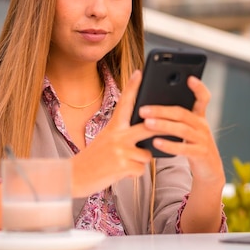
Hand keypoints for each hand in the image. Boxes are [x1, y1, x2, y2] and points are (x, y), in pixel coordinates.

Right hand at [71, 70, 156, 196]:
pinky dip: (134, 173)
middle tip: (175, 125)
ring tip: (123, 164)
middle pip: (148, 126)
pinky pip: (141, 169)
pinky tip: (121, 173)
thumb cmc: (94, 158)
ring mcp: (120, 150)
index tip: (140, 72)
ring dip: (140, 161)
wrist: (74, 176)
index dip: (133, 86)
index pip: (124, 103)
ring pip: (147, 154)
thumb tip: (147, 131)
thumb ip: (124, 133)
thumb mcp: (106, 139)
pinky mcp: (122, 165)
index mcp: (113, 127)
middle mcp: (117, 135)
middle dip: (164, 127)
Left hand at [138, 76, 224, 188]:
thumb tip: (149, 109)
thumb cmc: (192, 147)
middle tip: (143, 109)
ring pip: (182, 129)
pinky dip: (169, 145)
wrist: (209, 171)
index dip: (198, 87)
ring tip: (147, 123)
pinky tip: (156, 143)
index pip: (203, 98)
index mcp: (199, 117)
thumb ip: (176, 120)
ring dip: (163, 125)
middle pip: (182, 113)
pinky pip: (184, 148)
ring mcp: (203, 140)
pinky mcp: (200, 154)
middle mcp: (203, 126)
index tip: (189, 78)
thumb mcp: (187, 130)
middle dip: (161, 110)